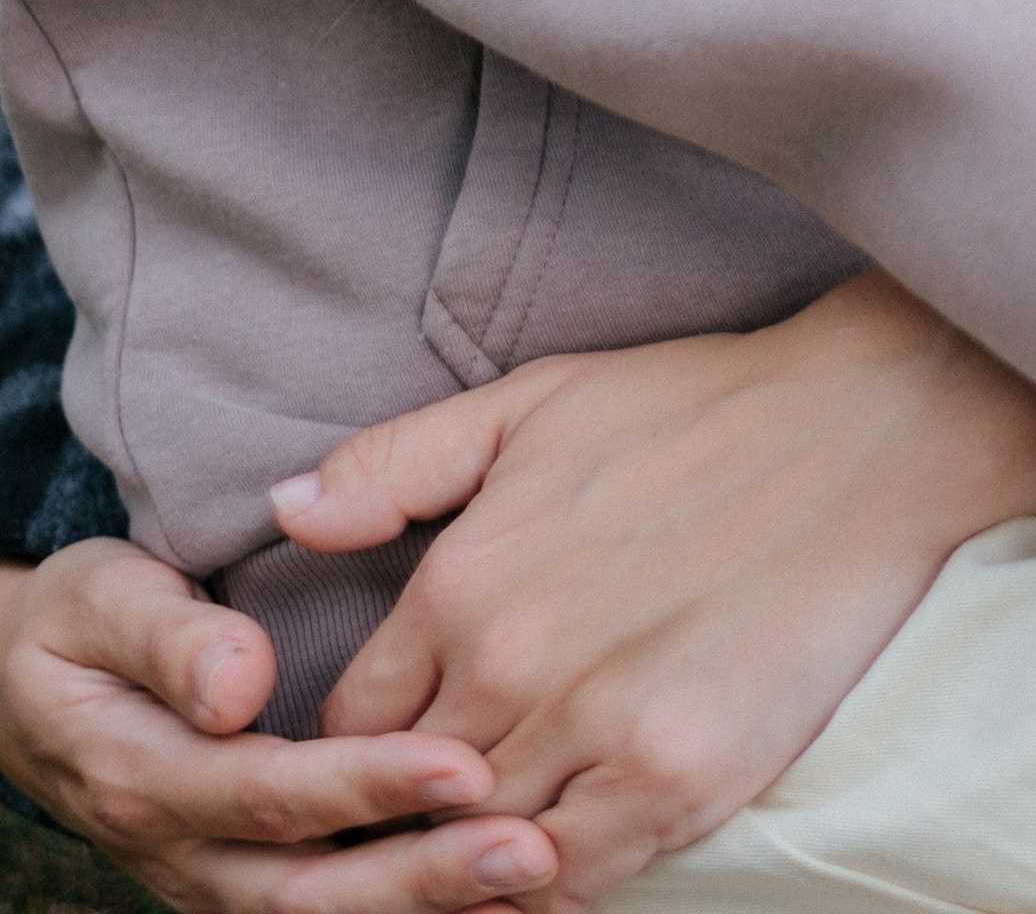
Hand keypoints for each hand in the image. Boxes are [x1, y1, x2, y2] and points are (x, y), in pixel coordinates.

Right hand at [0, 541, 555, 913]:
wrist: (28, 691)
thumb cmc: (82, 628)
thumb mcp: (99, 604)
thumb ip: (169, 639)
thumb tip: (238, 681)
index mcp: (148, 775)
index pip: (271, 792)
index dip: (368, 784)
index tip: (461, 763)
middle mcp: (186, 850)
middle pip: (310, 885)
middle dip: (423, 872)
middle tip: (527, 842)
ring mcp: (216, 878)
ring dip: (429, 903)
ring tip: (533, 870)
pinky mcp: (249, 879)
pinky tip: (495, 899)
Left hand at [273, 274, 1035, 912]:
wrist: (866, 429)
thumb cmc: (698, 411)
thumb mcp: (534, 403)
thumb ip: (399, 463)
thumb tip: (287, 515)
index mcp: (463, 581)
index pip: (354, 722)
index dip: (364, 747)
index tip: (390, 754)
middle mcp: (510, 666)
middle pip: (407, 800)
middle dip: (405, 816)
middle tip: (426, 817)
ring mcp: (594, 730)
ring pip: (477, 854)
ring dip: (468, 860)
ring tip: (478, 850)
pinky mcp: (677, 778)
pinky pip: (568, 885)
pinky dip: (544, 888)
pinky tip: (553, 858)